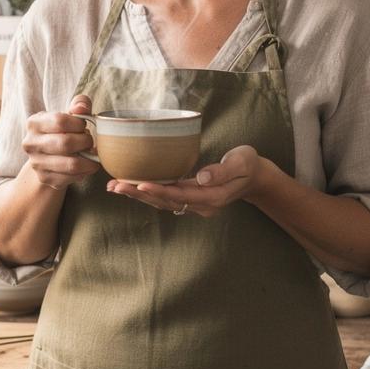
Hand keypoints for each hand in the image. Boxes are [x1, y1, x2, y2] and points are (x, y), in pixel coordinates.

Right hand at [22, 94, 98, 190]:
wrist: (46, 156)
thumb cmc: (61, 131)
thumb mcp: (68, 114)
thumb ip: (79, 105)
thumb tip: (81, 108)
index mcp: (34, 123)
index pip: (60, 121)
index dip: (79, 124)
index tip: (83, 126)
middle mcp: (30, 143)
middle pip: (66, 143)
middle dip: (85, 142)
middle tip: (90, 141)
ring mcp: (36, 163)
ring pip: (71, 164)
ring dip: (89, 159)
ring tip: (91, 154)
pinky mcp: (45, 178)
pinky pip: (72, 177)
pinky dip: (85, 172)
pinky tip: (86, 165)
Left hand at [106, 145, 269, 216]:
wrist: (254, 176)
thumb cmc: (248, 165)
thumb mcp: (241, 163)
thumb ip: (223, 171)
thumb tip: (201, 177)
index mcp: (213, 197)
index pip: (182, 195)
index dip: (160, 191)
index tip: (140, 184)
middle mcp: (201, 205)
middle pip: (166, 201)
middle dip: (139, 194)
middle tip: (115, 186)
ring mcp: (194, 204)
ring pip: (162, 202)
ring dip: (138, 195)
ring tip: (114, 187)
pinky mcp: (189, 198)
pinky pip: (165, 198)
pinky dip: (146, 193)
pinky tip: (130, 186)